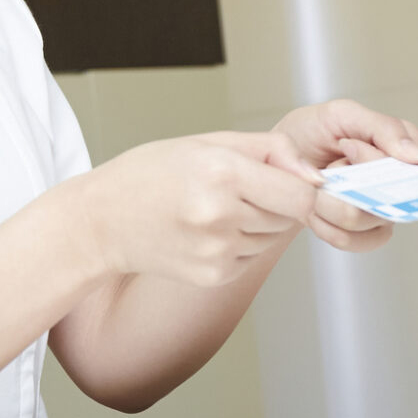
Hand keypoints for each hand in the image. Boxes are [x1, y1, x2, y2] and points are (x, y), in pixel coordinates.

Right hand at [77, 132, 322, 287]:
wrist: (101, 221)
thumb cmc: (149, 174)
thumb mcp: (206, 142)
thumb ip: (270, 150)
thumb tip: (316, 176)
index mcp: (222, 173)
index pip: (301, 194)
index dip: (309, 190)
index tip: (305, 185)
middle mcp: (221, 215)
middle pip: (289, 216)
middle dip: (275, 201)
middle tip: (234, 189)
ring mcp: (217, 251)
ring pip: (270, 237)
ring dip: (256, 223)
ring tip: (212, 209)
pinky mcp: (213, 275)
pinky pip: (250, 258)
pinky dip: (238, 244)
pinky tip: (202, 232)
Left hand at [271, 99, 417, 252]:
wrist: (275, 162)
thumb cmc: (310, 134)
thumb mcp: (342, 115)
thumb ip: (384, 128)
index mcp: (399, 148)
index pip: (415, 161)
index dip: (378, 158)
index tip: (347, 148)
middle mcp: (397, 181)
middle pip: (396, 194)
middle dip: (352, 181)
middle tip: (327, 168)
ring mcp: (382, 209)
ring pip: (372, 219)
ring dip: (334, 204)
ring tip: (316, 189)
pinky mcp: (364, 233)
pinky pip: (360, 242)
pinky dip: (331, 229)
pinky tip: (316, 213)